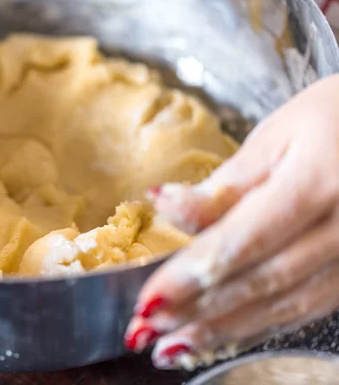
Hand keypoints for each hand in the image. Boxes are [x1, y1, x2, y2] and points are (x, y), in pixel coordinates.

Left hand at [125, 74, 338, 369]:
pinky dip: (259, 326)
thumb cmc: (330, 121)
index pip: (241, 240)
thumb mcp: (275, 136)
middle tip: (146, 331)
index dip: (190, 275)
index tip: (148, 300)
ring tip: (172, 345)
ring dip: (223, 330)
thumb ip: (224, 184)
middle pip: (261, 281)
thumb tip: (163, 205)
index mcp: (317, 182)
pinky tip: (222, 335)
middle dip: (197, 312)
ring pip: (285, 306)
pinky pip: (306, 308)